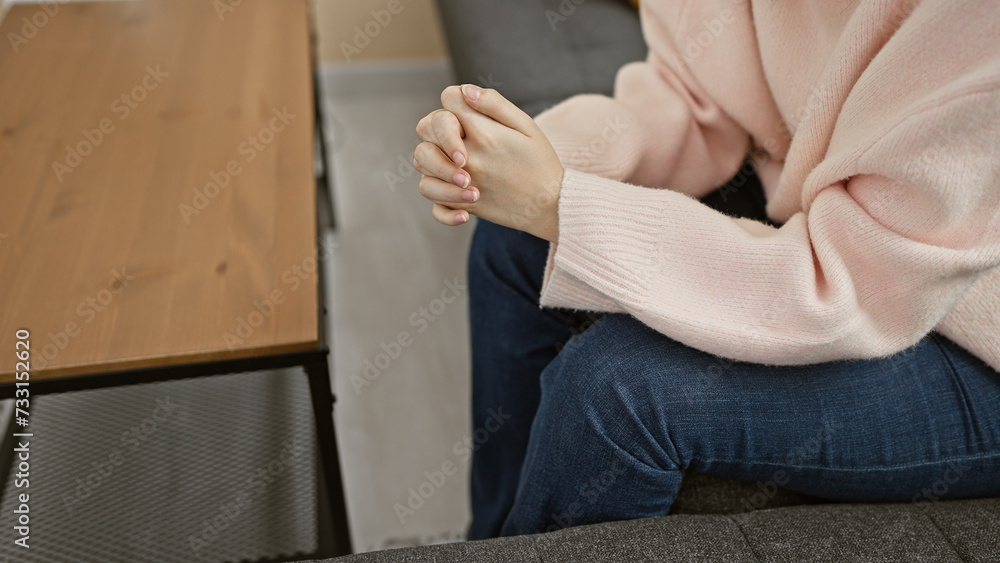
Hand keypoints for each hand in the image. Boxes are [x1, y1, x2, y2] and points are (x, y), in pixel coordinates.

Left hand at [414, 85, 564, 241]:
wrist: (551, 207)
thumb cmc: (541, 162)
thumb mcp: (526, 126)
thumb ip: (494, 104)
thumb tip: (465, 91)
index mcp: (484, 132)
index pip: (449, 99)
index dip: (457, 99)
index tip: (470, 110)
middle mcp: (467, 157)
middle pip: (425, 127)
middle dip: (438, 125)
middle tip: (460, 135)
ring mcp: (460, 183)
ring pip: (421, 163)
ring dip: (434, 157)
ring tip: (456, 162)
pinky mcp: (462, 206)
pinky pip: (433, 201)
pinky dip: (440, 198)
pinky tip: (461, 194)